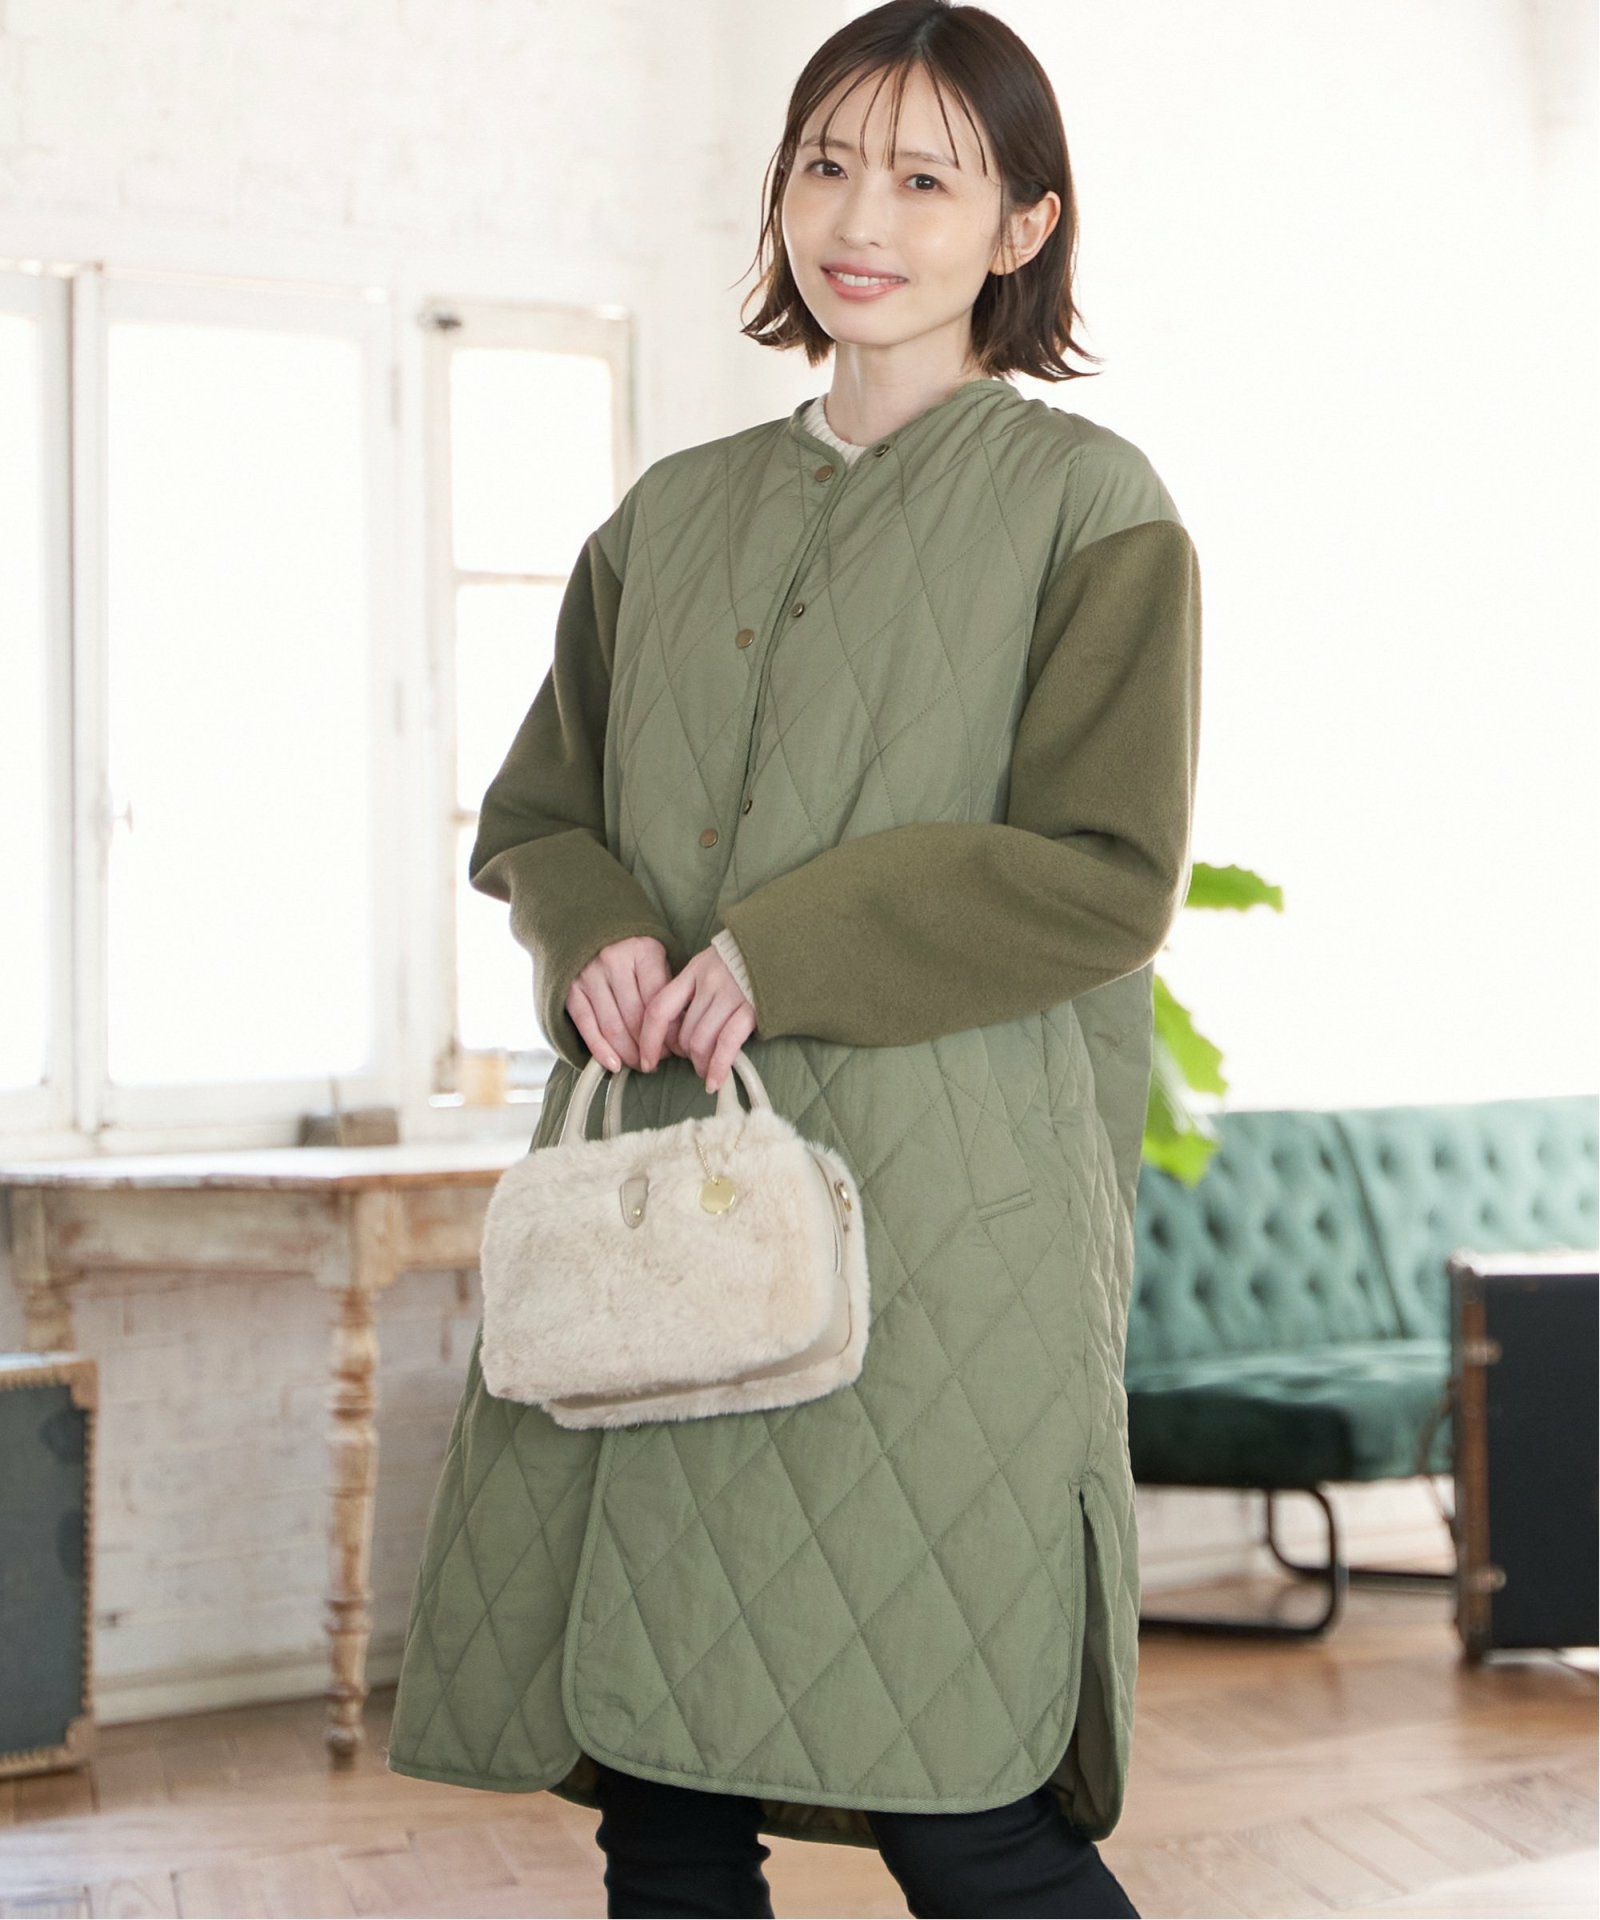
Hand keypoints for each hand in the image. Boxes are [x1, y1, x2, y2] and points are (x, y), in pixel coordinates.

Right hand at [567, 935, 675, 1071]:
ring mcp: (590, 975)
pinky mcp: (571, 989)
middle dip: (649, 1047)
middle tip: (658, 1061)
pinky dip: (600, 1049)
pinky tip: (614, 1064)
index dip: (668, 1033)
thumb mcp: (654, 954)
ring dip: (628, 1052)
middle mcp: (615, 961)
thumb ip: (665, 986)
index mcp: (643, 951)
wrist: (585, 923)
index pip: (659, 1003)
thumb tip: (681, 1028)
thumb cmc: (629, 947)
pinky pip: (587, 1025)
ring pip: (613, 1026)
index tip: (675, 1049)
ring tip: (639, 1064)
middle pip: (636, 1018)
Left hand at [638, 946, 756, 1092]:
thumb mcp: (712, 964)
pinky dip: (717, 1068)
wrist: (787, 946)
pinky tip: (714, 1082)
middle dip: (684, 1055)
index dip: (649, 1040)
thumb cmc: (747, 961)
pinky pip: (726, 1045)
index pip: (659, 1010)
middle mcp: (708, 983)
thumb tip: (676, 1028)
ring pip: (700, 1042)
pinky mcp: (752, 1009)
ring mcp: (730, 995)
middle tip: (693, 1061)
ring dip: (700, 1064)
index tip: (647, 1061)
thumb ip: (694, 989)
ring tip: (705, 1073)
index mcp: (693, 971)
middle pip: (683, 1032)